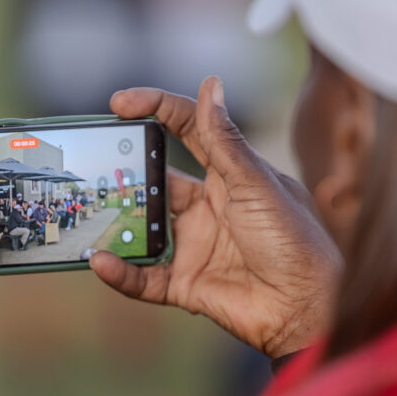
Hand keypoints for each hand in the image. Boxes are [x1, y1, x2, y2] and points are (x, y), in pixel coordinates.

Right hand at [90, 77, 342, 358]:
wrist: (307, 310)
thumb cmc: (295, 241)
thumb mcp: (256, 185)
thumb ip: (225, 141)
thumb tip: (210, 85)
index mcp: (231, 175)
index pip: (187, 130)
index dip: (154, 109)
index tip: (120, 104)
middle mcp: (209, 206)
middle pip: (156, 178)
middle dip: (125, 170)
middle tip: (95, 162)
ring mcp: (195, 245)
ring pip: (143, 227)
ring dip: (116, 222)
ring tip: (89, 214)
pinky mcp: (186, 283)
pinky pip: (143, 276)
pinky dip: (121, 272)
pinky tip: (100, 262)